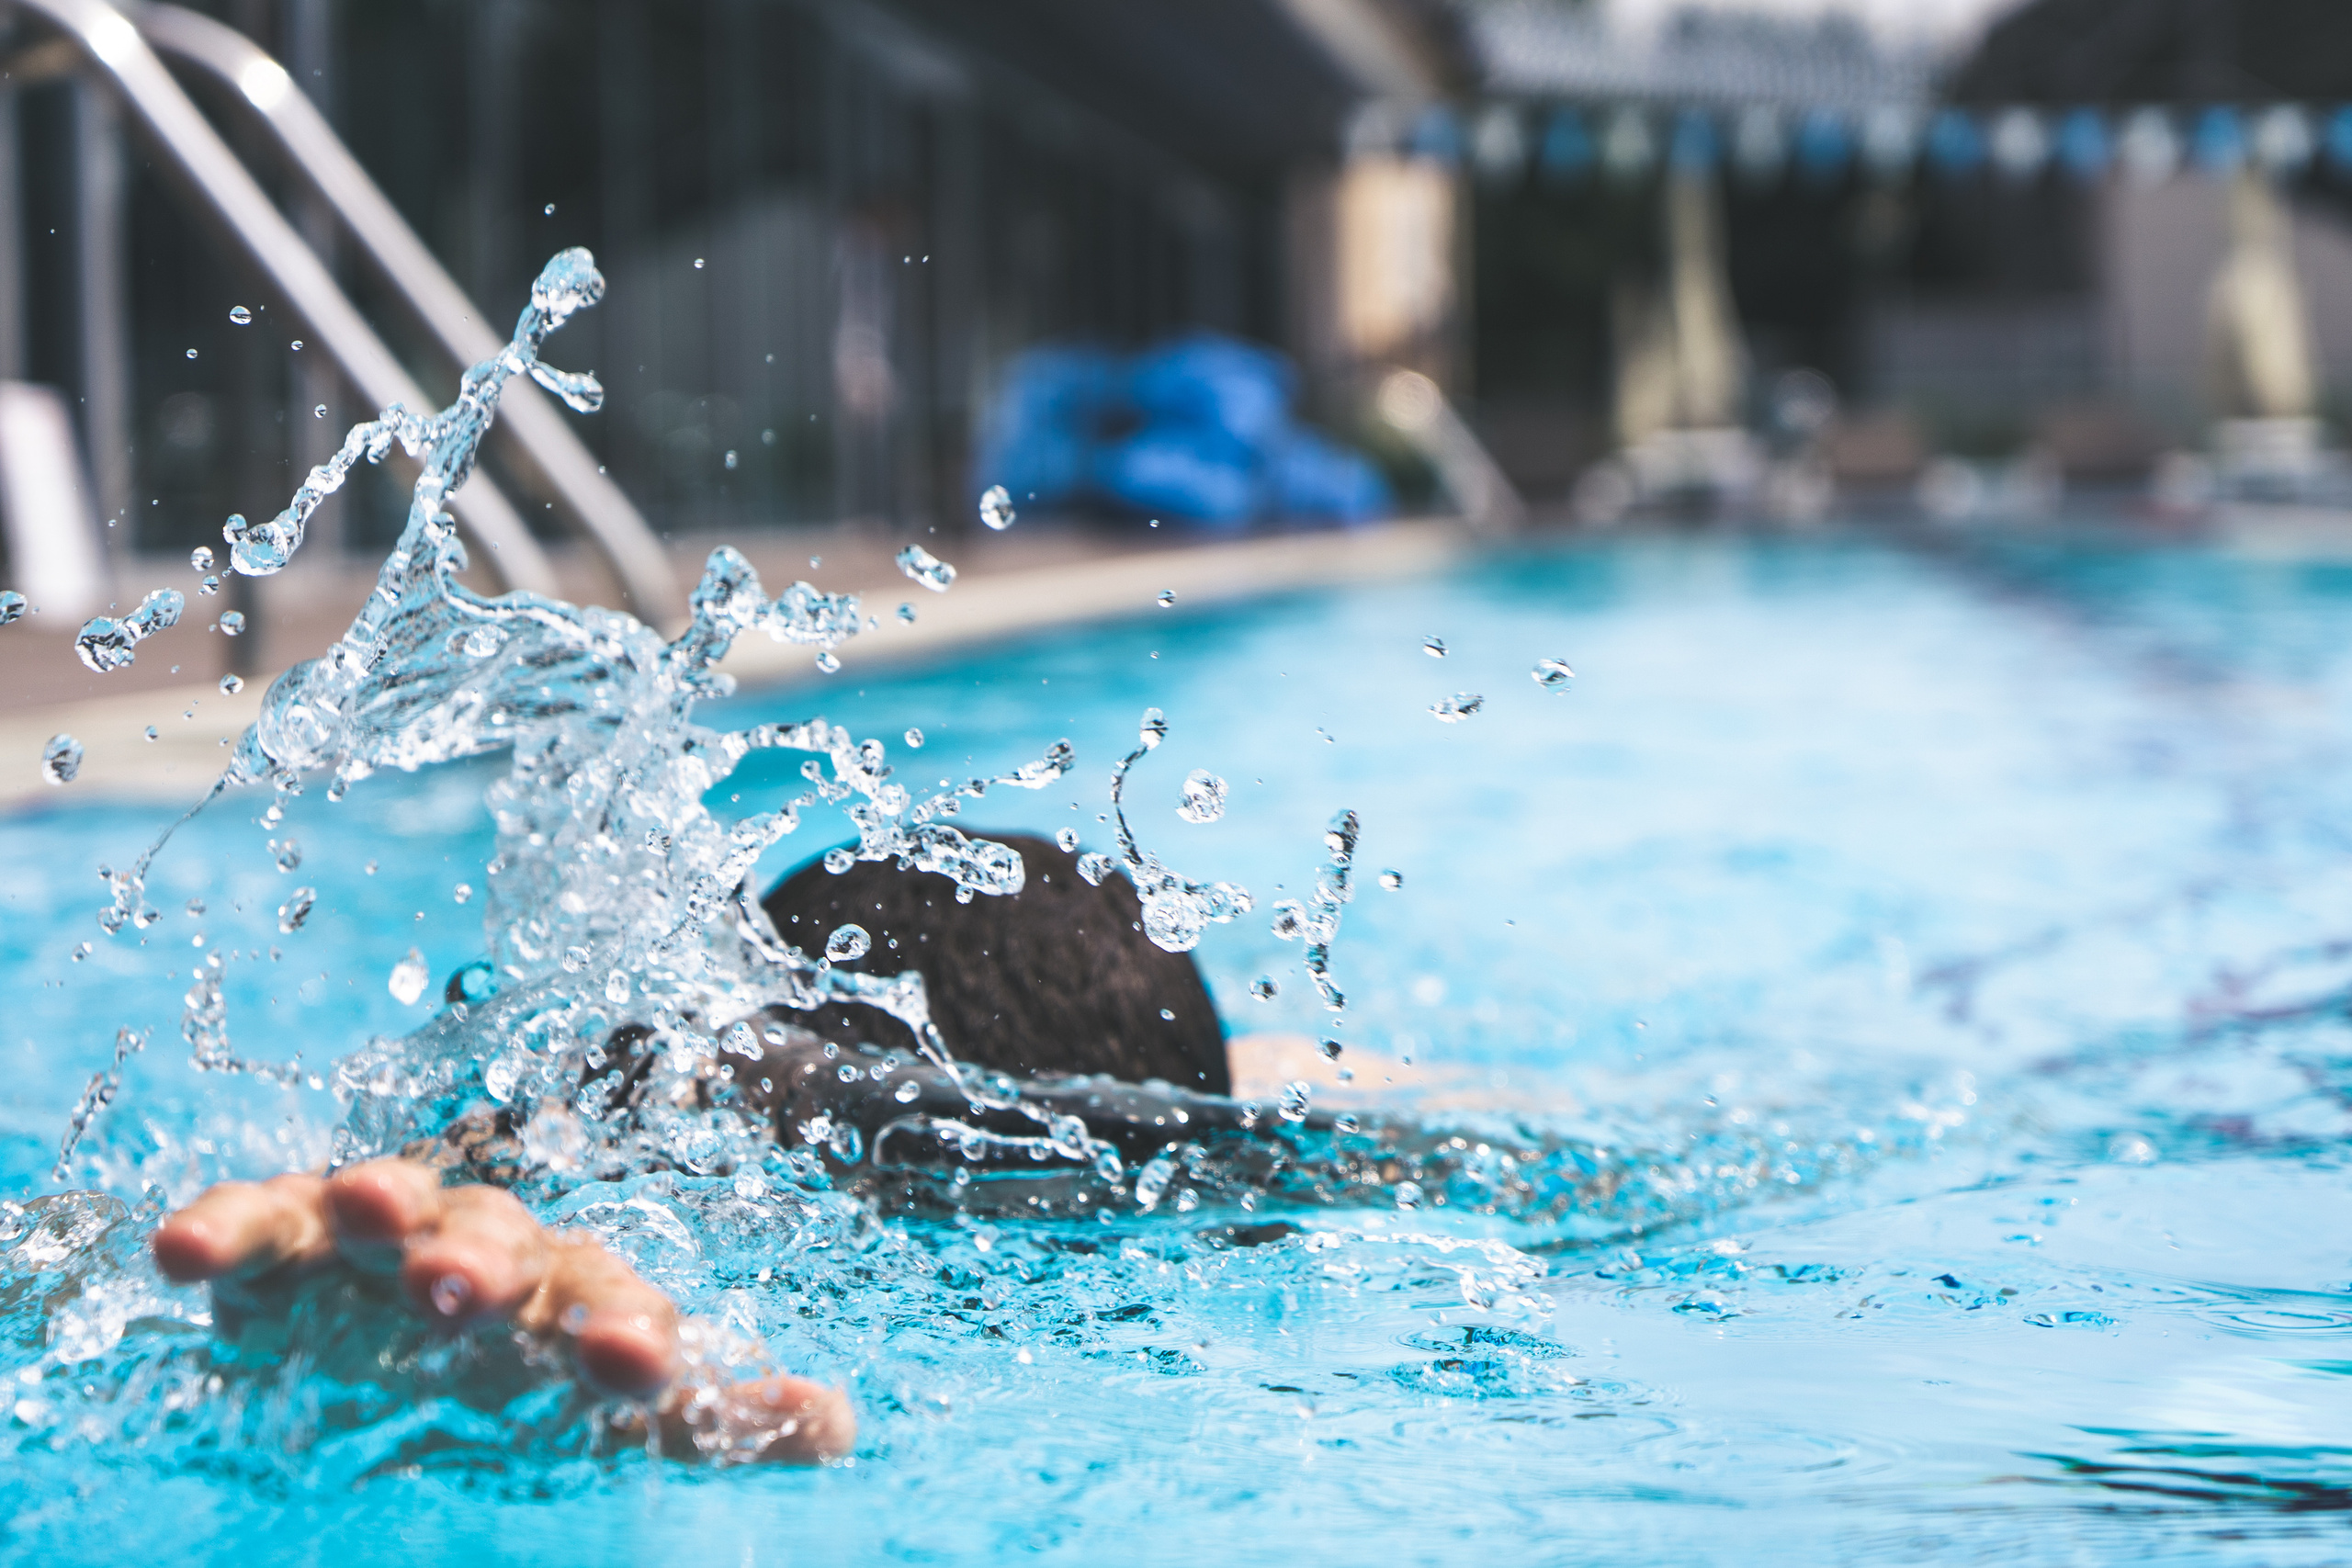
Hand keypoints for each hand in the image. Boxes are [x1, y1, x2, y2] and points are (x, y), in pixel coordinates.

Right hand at [151, 1157, 852, 1462]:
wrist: (398, 1339)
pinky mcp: (282, 1246)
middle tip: (467, 1288)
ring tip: (366, 1205)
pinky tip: (182, 1254)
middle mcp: (484, 1248)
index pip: (612, 1304)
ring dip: (378, 1202)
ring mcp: (381, 1239)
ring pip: (389, 1204)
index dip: (624, 1332)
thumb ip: (717, 1417)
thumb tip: (841, 1423)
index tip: (637, 1365)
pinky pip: (255, 1220)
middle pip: (497, 1237)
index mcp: (572, 1295)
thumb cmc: (526, 1379)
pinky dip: (224, 1225)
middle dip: (485, 1258)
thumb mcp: (616, 1412)